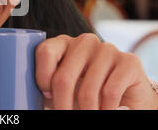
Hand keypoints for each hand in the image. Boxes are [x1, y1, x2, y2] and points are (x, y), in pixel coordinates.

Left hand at [35, 33, 157, 109]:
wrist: (127, 98)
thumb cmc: (86, 93)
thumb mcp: (64, 90)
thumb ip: (49, 89)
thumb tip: (28, 100)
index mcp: (63, 43)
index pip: (45, 52)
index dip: (42, 79)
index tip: (47, 96)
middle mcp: (85, 42)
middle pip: (64, 77)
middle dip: (62, 106)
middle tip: (64, 116)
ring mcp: (107, 49)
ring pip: (87, 89)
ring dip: (85, 112)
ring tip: (85, 116)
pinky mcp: (129, 61)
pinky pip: (110, 91)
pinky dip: (105, 110)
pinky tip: (104, 112)